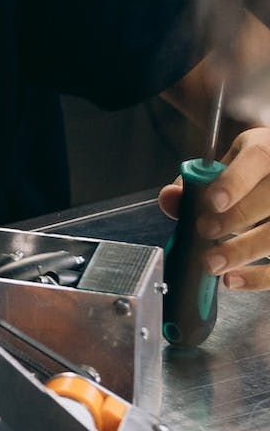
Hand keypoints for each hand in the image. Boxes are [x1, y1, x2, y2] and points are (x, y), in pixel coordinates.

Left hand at [158, 126, 269, 288]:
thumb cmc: (251, 173)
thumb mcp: (226, 166)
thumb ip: (196, 182)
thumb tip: (170, 198)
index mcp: (268, 150)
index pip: (258, 158)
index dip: (234, 181)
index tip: (212, 201)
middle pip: (269, 199)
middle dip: (234, 219)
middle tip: (204, 231)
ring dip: (244, 251)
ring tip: (213, 264)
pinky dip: (260, 277)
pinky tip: (234, 280)